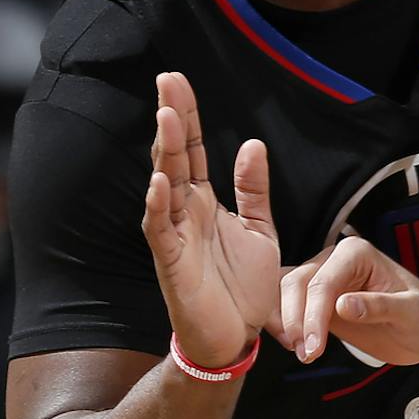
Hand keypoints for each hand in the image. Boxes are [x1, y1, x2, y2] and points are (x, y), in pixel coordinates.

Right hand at [141, 72, 279, 368]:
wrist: (236, 338)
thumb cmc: (242, 287)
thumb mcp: (259, 230)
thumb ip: (253, 190)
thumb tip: (251, 144)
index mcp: (206, 203)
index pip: (192, 150)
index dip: (187, 116)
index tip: (177, 80)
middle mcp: (186, 213)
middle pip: (174, 157)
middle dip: (172, 120)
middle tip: (168, 80)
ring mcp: (175, 236)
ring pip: (165, 187)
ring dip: (164, 154)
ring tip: (166, 118)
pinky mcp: (172, 264)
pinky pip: (161, 231)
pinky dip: (159, 207)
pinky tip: (161, 183)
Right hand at [281, 236, 418, 365]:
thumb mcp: (411, 313)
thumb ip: (379, 306)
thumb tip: (343, 305)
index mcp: (356, 254)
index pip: (323, 281)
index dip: (313, 314)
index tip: (314, 344)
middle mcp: (335, 261)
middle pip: (296, 284)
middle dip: (295, 319)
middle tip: (306, 352)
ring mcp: (324, 281)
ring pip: (286, 294)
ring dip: (285, 323)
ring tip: (300, 352)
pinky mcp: (319, 303)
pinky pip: (290, 308)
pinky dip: (285, 325)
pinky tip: (294, 346)